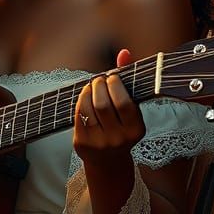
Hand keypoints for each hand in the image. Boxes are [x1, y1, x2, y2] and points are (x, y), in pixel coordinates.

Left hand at [73, 48, 145, 165]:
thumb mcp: (130, 109)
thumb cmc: (121, 127)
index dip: (115, 85)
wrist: (108, 161)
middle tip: (99, 79)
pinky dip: (80, 101)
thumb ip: (128, 79)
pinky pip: (78, 116)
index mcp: (136, 130)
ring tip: (91, 86)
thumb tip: (123, 52)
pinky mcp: (83, 144)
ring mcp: (99, 143)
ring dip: (87, 91)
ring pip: (88, 109)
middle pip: (103, 104)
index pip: (124, 103)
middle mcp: (118, 139)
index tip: (112, 77)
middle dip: (99, 86)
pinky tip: (84, 96)